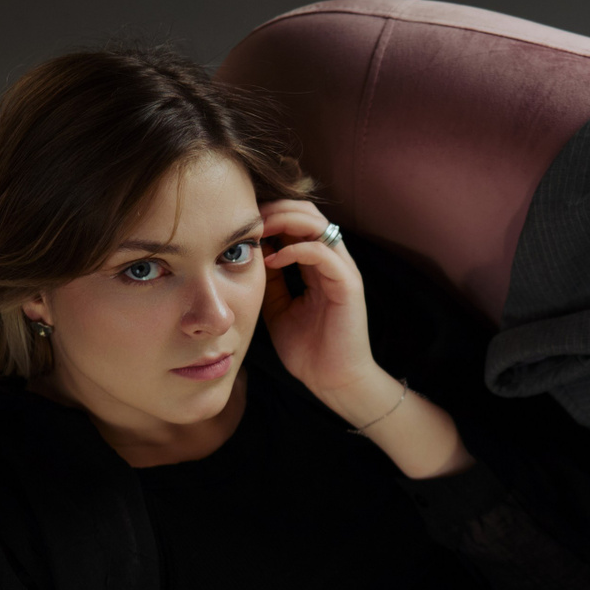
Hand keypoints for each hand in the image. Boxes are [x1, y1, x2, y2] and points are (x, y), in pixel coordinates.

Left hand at [258, 200, 386, 407]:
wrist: (333, 381)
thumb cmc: (308, 349)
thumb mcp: (278, 308)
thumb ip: (270, 282)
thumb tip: (250, 256)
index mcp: (318, 265)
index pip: (297, 221)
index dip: (269, 215)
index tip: (241, 223)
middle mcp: (333, 261)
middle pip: (308, 212)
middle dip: (275, 209)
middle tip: (246, 220)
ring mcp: (342, 270)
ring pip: (316, 223)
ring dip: (284, 221)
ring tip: (258, 231)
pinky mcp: (348, 284)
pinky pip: (321, 253)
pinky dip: (295, 250)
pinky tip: (272, 260)